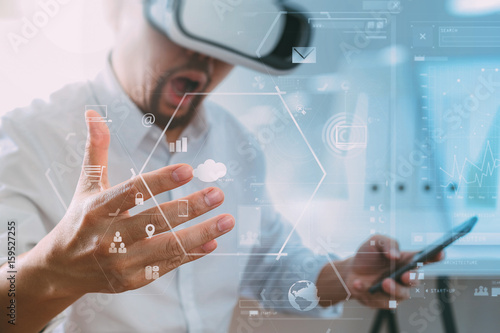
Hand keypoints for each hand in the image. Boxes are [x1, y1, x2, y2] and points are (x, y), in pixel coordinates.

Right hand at [32, 110, 234, 296]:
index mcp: (98, 209)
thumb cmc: (81, 220)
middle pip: (155, 220)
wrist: (62, 268)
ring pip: (167, 247)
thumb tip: (93, 112)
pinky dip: (191, 254)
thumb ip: (97, 150)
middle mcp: (108, 237)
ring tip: (227, 220)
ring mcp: (121, 262)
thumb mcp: (87, 185)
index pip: (133, 192)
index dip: (160, 181)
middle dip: (190, 207)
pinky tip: (212, 241)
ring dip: (201, 233)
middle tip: (218, 193)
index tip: (188, 169)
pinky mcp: (131, 280)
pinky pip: (167, 266)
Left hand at [344, 235, 443, 308]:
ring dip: (393, 289)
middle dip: (412, 279)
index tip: (440, 252)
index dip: (434, 256)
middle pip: (415, 281)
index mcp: (407, 261)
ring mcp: (396, 291)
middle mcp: (404, 278)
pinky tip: (358, 284)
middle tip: (405, 275)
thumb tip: (395, 256)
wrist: (351, 271)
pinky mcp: (383, 302)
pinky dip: (366, 291)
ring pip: (401, 295)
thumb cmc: (368, 256)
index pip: (425, 259)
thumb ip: (387, 243)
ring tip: (384, 283)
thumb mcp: (375, 242)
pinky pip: (379, 300)